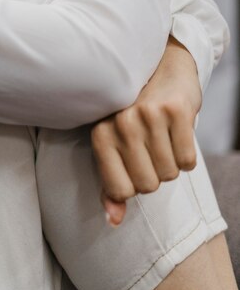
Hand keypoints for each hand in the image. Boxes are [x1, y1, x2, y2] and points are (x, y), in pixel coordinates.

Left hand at [91, 37, 201, 225]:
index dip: (133, 187)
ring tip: (160, 137)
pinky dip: (186, 153)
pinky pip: (189, 160)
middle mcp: (121, 124)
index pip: (121, 191)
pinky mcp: (176, 110)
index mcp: (100, 134)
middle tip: (149, 148)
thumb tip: (113, 221)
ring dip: (170, 162)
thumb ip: (110, 183)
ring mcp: (149, 116)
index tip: (132, 166)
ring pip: (170, 174)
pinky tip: (175, 131)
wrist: (157, 68)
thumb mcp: (112, 143)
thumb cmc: (130, 114)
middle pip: (148, 186)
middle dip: (153, 174)